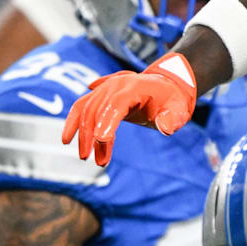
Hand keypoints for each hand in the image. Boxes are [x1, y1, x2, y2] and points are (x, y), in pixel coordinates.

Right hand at [62, 52, 196, 165]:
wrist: (166, 86)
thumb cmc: (173, 101)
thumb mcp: (179, 110)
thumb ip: (172, 119)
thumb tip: (165, 128)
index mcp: (134, 87)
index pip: (117, 103)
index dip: (107, 120)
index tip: (101, 140)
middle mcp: (116, 84)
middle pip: (97, 108)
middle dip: (93, 135)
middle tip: (95, 161)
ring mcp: (106, 87)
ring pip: (86, 109)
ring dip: (83, 134)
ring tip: (85, 157)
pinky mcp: (100, 94)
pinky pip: (82, 106)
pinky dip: (73, 122)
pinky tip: (67, 139)